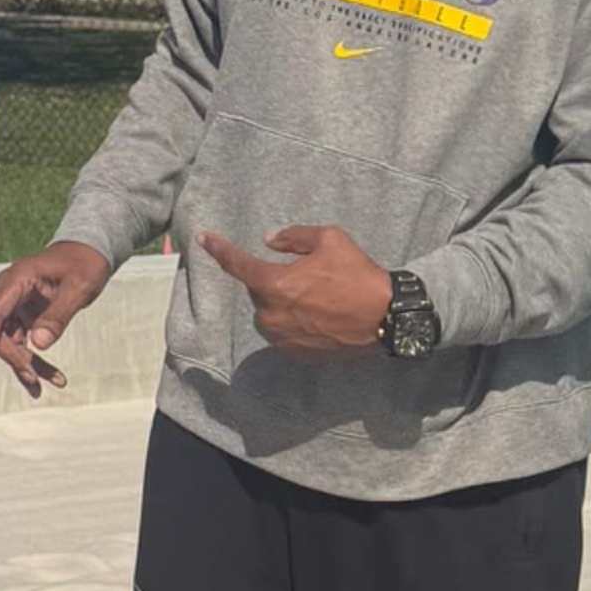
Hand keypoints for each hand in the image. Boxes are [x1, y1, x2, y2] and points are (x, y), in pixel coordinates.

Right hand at [0, 238, 110, 397]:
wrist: (89, 253)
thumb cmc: (84, 265)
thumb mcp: (79, 288)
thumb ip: (58, 315)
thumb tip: (39, 345)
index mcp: (17, 279)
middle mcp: (9, 292)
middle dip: (16, 359)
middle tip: (35, 379)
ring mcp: (14, 305)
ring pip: (10, 343)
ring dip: (27, 365)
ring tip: (48, 385)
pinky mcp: (23, 315)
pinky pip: (22, 343)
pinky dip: (35, 360)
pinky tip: (52, 377)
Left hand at [200, 225, 393, 355]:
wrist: (386, 319)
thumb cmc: (358, 276)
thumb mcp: (330, 240)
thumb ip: (293, 237)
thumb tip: (269, 242)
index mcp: (275, 284)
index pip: (237, 265)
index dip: (219, 249)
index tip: (204, 238)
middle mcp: (271, 314)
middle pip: (259, 290)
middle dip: (276, 279)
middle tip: (310, 275)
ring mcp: (281, 338)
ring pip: (268, 312)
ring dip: (283, 301)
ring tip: (318, 297)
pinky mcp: (294, 353)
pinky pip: (282, 331)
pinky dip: (292, 320)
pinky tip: (320, 315)